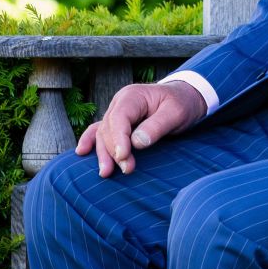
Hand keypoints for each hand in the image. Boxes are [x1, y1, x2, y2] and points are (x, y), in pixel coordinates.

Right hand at [75, 80, 206, 176]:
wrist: (186, 98)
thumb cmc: (182, 103)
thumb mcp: (176, 112)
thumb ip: (157, 126)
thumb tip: (136, 142)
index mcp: (133, 96)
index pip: (119, 118)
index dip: (118, 139)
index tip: (124, 157)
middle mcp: (120, 103)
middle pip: (108, 129)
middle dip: (114, 151)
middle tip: (128, 169)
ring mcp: (117, 112)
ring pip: (102, 134)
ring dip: (103, 153)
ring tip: (107, 173)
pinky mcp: (118, 123)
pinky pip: (100, 132)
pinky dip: (90, 141)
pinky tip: (81, 152)